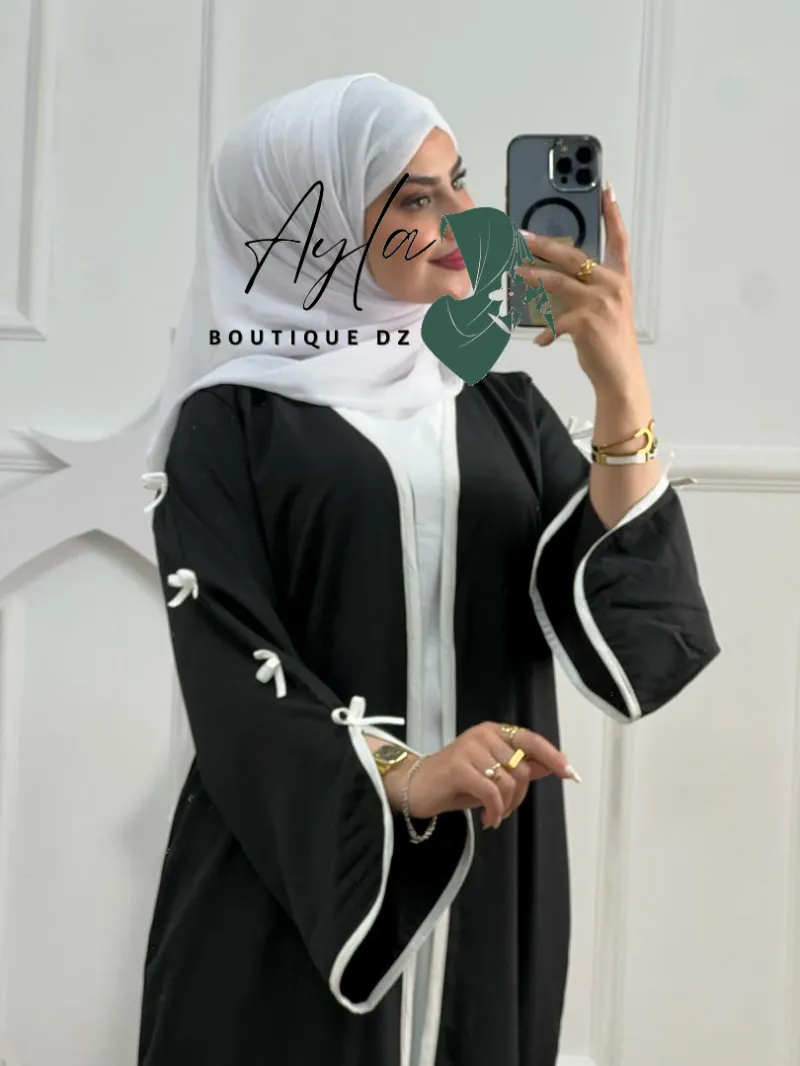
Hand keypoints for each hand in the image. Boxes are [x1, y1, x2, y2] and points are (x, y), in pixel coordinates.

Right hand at [383, 721, 578, 829]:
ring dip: (507, 806)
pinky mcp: (459, 767)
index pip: (530, 739)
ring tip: (493, 814)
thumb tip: (554, 766)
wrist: (414, 786)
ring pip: (510, 782)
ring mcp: (470, 749)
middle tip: (504, 809)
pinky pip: (492, 793)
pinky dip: (495, 811)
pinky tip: (488, 819)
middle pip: (522, 768)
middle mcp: (483, 735)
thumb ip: (520, 767)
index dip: (552, 756)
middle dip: (519, 796)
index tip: (570, 773)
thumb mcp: (491, 774)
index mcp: (493, 731)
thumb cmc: (454, 782)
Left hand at [514, 183, 644, 398]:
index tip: (607, 189)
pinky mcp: (588, 322)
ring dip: (533, 276)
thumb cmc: (609, 342)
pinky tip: (541, 341)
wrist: (620, 375)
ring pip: (559, 282)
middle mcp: (613, 285)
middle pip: (574, 256)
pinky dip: (546, 331)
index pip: (619, 239)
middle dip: (545, 245)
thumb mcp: (604, 309)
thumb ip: (585, 290)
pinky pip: (557, 321)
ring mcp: (601, 303)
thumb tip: (551, 278)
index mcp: (619, 279)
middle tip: (522, 236)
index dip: (613, 214)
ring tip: (515, 273)